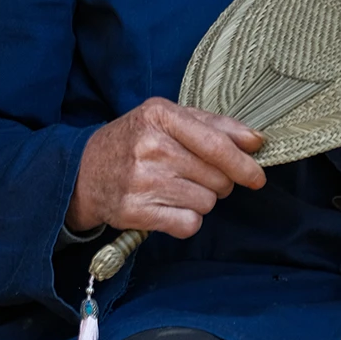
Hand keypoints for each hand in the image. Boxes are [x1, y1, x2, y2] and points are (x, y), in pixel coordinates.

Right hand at [66, 97, 265, 238]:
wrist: (84, 170)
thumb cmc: (134, 140)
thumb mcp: (166, 118)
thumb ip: (213, 124)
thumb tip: (256, 141)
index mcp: (160, 115)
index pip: (217, 145)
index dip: (244, 164)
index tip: (257, 176)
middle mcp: (151, 146)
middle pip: (217, 177)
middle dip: (217, 181)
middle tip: (194, 174)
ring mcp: (143, 180)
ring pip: (207, 202)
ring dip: (200, 199)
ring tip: (174, 187)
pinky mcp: (137, 211)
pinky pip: (189, 224)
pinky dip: (186, 220)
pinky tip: (168, 206)